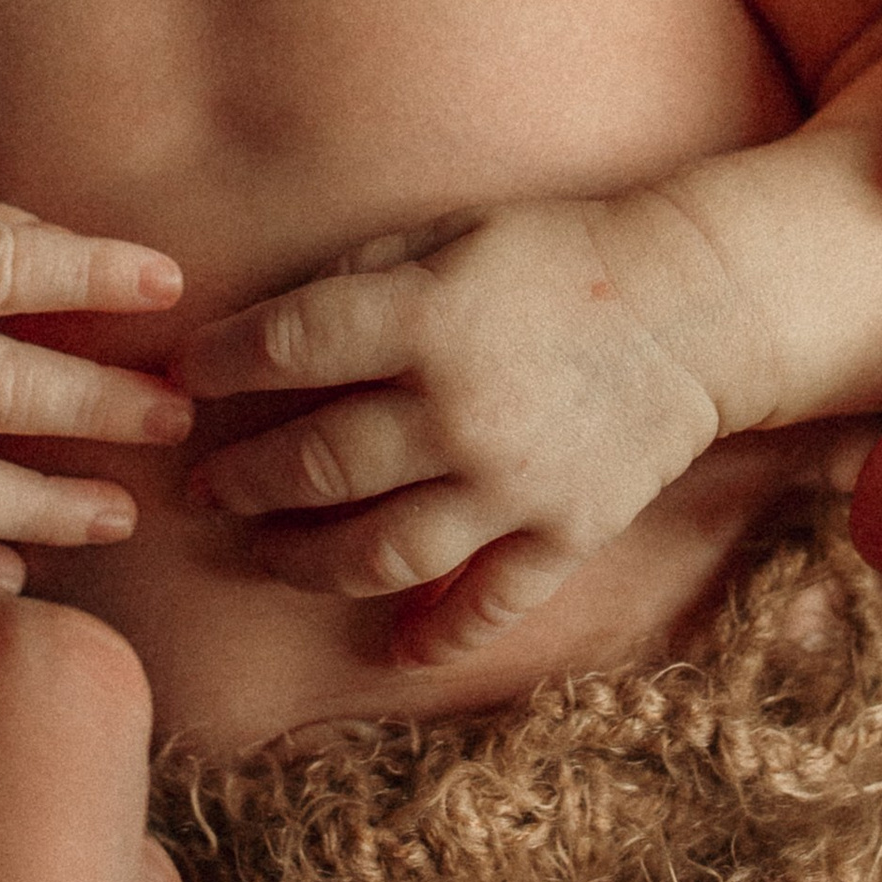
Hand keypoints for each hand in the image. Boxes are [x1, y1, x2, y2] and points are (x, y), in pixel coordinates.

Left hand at [178, 199, 725, 664]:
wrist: (696, 303)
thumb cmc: (561, 253)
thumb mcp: (453, 231)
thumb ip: (362, 276)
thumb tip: (272, 328)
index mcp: (427, 318)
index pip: (289, 348)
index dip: (222, 364)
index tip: (185, 375)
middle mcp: (459, 412)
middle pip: (316, 466)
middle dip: (242, 479)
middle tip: (204, 485)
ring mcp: (513, 487)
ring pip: (378, 553)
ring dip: (303, 561)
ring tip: (265, 551)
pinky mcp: (565, 534)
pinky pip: (486, 606)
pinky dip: (434, 638)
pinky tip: (390, 649)